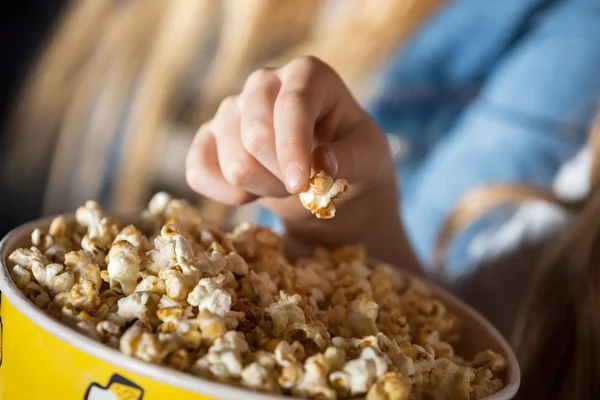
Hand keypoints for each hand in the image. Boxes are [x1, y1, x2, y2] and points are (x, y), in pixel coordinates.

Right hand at [186, 56, 420, 272]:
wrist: (326, 178)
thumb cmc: (351, 158)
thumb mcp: (369, 159)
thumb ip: (351, 159)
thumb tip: (321, 162)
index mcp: (308, 74)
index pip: (292, 105)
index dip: (293, 148)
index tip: (301, 185)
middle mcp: (264, 83)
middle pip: (255, 134)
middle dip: (282, 175)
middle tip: (304, 186)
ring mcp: (232, 109)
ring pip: (233, 163)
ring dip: (263, 189)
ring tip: (285, 185)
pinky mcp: (209, 138)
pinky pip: (199, 171)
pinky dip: (226, 194)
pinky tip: (251, 193)